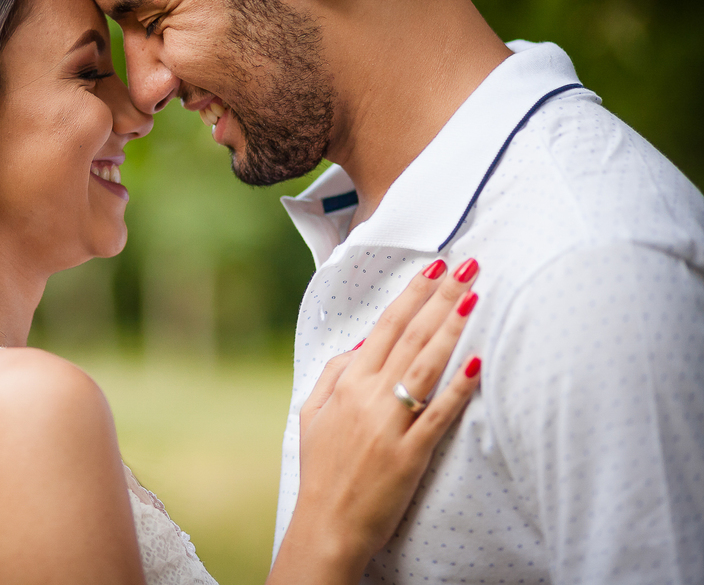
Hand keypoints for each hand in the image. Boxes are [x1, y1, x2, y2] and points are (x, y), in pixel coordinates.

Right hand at [269, 259, 481, 584]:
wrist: (326, 524)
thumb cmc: (321, 470)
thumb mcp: (312, 413)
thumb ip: (335, 373)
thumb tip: (364, 342)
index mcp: (347, 383)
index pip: (385, 326)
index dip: (412, 294)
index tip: (435, 267)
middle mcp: (369, 396)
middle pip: (410, 335)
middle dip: (440, 297)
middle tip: (467, 265)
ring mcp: (390, 424)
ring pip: (426, 365)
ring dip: (451, 327)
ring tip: (475, 296)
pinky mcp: (411, 453)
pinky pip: (439, 413)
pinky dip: (458, 387)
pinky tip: (477, 361)